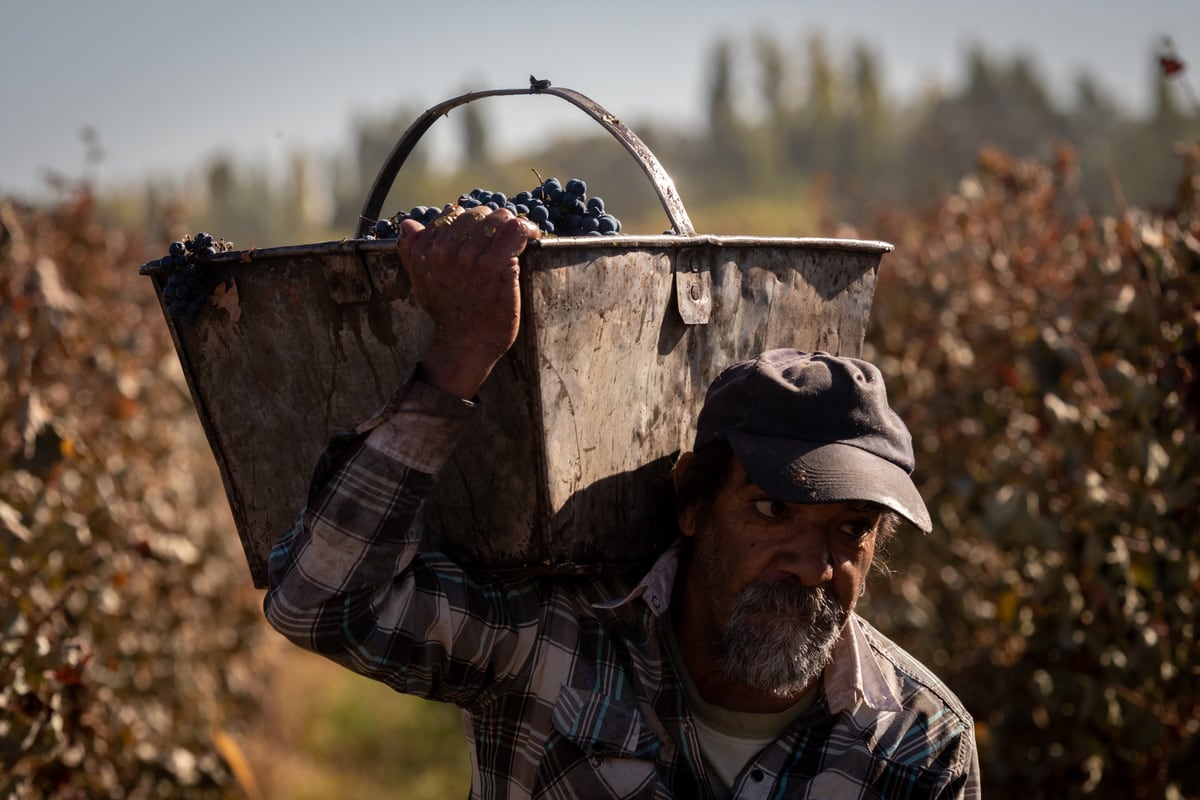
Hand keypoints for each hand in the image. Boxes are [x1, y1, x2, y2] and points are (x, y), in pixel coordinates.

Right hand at [397, 205, 540, 397]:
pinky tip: (531, 236)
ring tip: (515, 239)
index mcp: (425, 249)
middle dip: (491, 224)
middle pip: (478, 214)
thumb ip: (412, 250)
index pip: (452, 215)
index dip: (470, 224)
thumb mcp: (420, 281)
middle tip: (500, 240)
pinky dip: (528, 229)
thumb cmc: (447, 313)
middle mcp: (446, 248)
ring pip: (499, 217)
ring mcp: (472, 255)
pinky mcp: (497, 263)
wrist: (466, 343)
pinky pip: (517, 229)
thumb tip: (409, 225)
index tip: (481, 235)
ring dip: (510, 226)